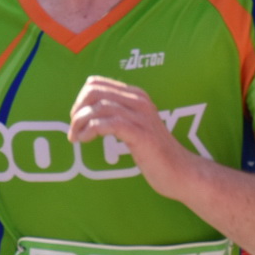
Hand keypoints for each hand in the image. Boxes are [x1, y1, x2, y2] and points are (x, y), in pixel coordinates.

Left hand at [68, 76, 191, 197]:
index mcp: (136, 95)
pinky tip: (86, 140)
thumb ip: (117, 115)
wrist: (180, 172)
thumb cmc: (154, 153)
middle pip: (93, 91)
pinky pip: (108, 123)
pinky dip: (90, 130)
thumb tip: (85, 112)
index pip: (96, 83)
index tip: (77, 119)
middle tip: (75, 130)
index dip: (80, 100)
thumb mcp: (135, 127)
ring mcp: (141, 116)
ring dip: (80, 123)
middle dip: (77, 110)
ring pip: (98, 107)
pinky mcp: (140, 134)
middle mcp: (139, 101)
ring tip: (77, 138)